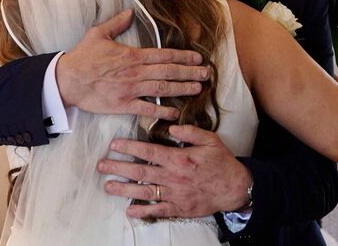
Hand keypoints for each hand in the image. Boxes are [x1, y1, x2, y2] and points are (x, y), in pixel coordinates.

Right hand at [56, 10, 207, 120]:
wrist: (67, 80)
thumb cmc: (82, 57)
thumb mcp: (98, 34)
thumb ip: (116, 23)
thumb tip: (129, 12)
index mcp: (132, 55)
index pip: (164, 54)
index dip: (183, 56)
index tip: (198, 58)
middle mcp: (135, 72)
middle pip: (168, 71)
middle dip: (190, 72)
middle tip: (207, 74)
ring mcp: (131, 89)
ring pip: (162, 88)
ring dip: (182, 88)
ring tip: (199, 89)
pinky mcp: (123, 104)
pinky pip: (147, 108)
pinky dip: (163, 110)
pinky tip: (176, 113)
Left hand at [98, 125, 251, 218]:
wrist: (235, 188)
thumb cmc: (221, 162)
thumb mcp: (210, 140)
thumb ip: (190, 132)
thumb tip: (171, 126)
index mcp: (179, 158)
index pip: (148, 152)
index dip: (129, 148)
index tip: (114, 145)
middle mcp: (173, 177)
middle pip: (140, 172)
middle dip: (118, 168)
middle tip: (101, 166)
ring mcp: (175, 194)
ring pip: (145, 192)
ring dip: (124, 189)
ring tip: (108, 187)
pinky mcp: (179, 207)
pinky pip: (158, 210)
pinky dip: (144, 212)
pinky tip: (130, 211)